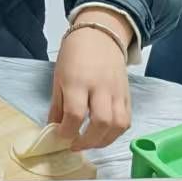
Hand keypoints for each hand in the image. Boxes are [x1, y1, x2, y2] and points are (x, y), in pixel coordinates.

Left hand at [50, 9, 132, 151]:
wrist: (100, 35)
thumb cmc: (74, 55)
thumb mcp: (59, 77)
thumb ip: (57, 106)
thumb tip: (54, 129)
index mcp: (78, 81)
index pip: (75, 114)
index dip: (67, 131)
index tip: (60, 136)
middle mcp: (100, 87)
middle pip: (101, 122)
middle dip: (88, 141)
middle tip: (75, 145)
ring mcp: (117, 91)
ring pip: (118, 124)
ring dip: (104, 141)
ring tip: (91, 143)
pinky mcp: (127, 94)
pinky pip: (127, 119)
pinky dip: (116, 133)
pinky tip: (104, 135)